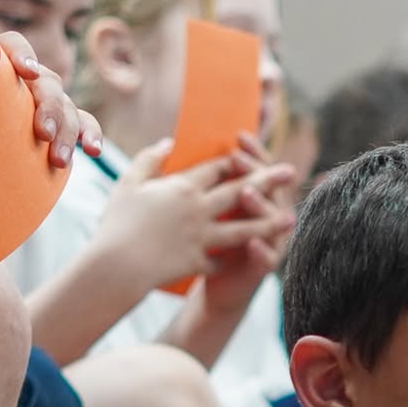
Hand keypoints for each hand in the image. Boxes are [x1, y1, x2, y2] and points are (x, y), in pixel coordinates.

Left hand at [0, 32, 101, 166]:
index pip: (14, 45)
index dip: (23, 55)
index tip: (24, 74)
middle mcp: (27, 79)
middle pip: (47, 82)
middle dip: (49, 108)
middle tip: (40, 134)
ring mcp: (48, 103)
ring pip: (68, 107)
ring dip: (67, 131)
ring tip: (56, 158)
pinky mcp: (63, 126)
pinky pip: (85, 124)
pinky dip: (91, 135)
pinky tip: (92, 151)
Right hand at [92, 140, 293, 298]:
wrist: (116, 264)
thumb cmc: (117, 222)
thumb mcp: (129, 182)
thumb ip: (149, 159)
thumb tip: (168, 142)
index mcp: (182, 187)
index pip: (216, 168)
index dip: (235, 160)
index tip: (251, 154)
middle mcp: (197, 210)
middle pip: (239, 191)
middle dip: (267, 180)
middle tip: (290, 171)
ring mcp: (201, 238)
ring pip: (243, 228)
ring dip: (269, 223)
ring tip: (291, 217)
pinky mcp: (199, 262)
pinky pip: (222, 260)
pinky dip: (236, 259)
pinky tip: (254, 257)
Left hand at [199, 146, 296, 315]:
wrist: (221, 287)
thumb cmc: (213, 245)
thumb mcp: (212, 212)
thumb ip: (208, 184)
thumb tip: (184, 148)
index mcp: (257, 200)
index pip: (260, 169)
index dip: (253, 152)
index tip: (239, 136)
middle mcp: (268, 217)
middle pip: (269, 188)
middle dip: (255, 172)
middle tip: (237, 157)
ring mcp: (269, 242)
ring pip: (272, 222)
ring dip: (261, 206)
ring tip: (246, 194)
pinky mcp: (262, 268)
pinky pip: (267, 258)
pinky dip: (262, 251)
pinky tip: (253, 242)